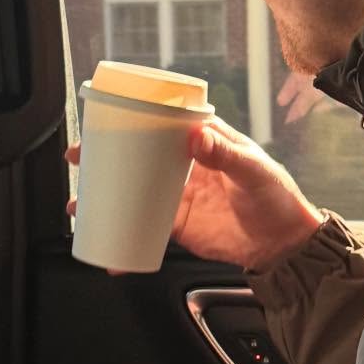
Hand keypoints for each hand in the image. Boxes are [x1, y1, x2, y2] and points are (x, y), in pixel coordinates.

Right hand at [67, 115, 323, 272]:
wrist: (284, 245)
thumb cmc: (276, 198)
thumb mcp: (254, 170)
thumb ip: (227, 155)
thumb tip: (197, 137)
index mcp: (205, 141)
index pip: (164, 123)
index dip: (134, 119)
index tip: (107, 119)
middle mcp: (186, 165)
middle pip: (139, 155)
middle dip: (106, 155)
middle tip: (79, 157)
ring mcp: (179, 196)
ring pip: (135, 190)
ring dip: (107, 195)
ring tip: (80, 203)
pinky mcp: (178, 225)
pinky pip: (144, 227)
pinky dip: (124, 234)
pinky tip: (106, 240)